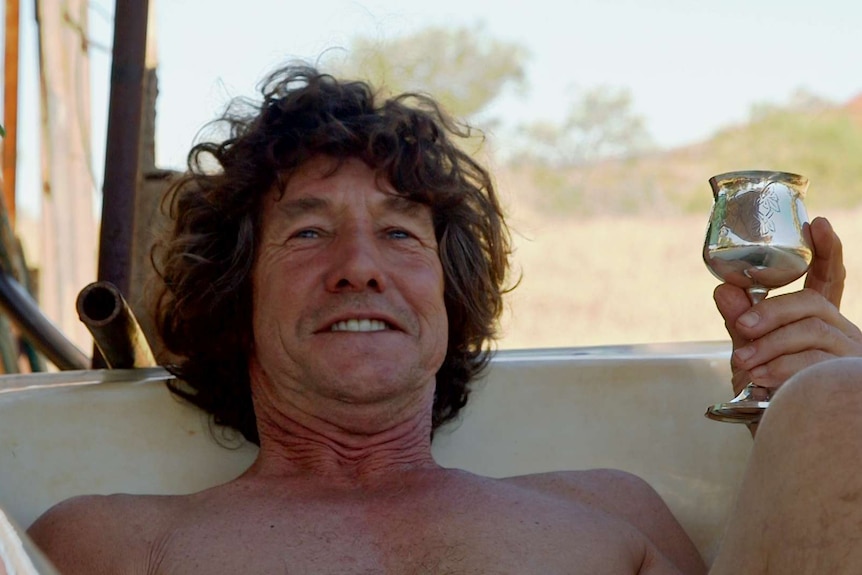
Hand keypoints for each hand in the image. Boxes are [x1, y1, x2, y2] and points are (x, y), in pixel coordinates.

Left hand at [714, 216, 861, 395]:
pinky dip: (781, 370)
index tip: (818, 224)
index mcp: (819, 324)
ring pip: (812, 332)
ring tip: (744, 364)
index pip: (828, 280)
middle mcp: (843, 335)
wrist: (789, 449)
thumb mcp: (749, 358)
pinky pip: (815, 364)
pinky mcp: (848, 382)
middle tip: (741, 327)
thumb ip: (740, 325)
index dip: (827, 252)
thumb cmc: (769, 401)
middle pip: (812, 304)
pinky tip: (762, 383)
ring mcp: (849, 360)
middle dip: (772, 312)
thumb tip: (722, 289)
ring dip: (770, 345)